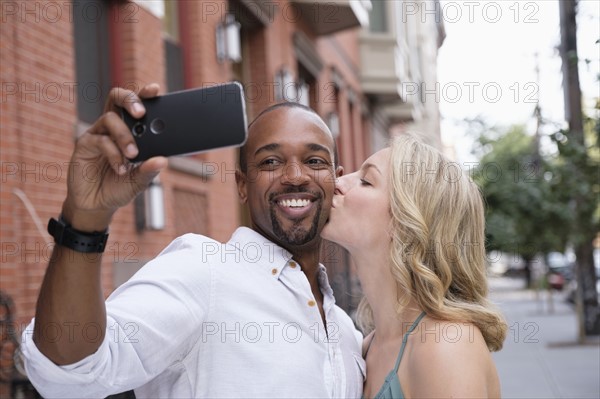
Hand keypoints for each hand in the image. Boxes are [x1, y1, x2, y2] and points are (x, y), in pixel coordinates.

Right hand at [62, 83, 167, 230]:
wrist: (96, 205)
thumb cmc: (118, 188)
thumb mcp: (139, 182)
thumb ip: (149, 171)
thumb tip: (163, 160)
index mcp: (130, 131)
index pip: (136, 106)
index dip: (144, 94)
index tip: (155, 90)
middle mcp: (113, 128)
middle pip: (117, 99)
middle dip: (131, 100)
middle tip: (141, 113)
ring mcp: (98, 134)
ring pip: (110, 118)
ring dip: (124, 136)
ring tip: (133, 154)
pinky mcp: (85, 144)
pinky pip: (100, 140)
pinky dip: (113, 153)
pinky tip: (120, 167)